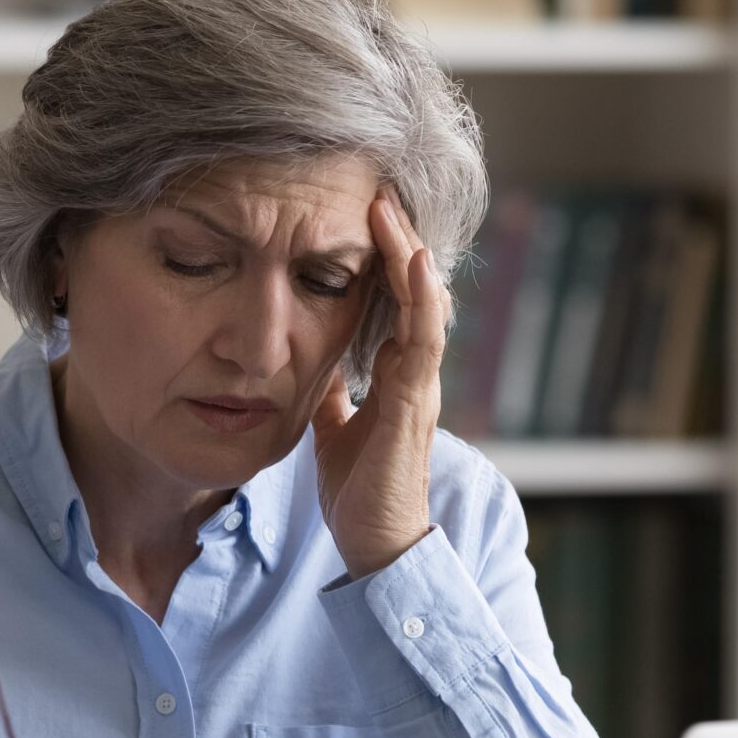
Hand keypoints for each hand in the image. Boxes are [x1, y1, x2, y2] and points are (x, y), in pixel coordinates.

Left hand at [312, 190, 444, 580]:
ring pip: (424, 307)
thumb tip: (313, 364)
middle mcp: (415, 374)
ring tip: (391, 211)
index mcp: (395, 376)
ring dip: (408, 256)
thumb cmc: (361, 493)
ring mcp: (420, 387)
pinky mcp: (415, 406)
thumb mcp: (332, 429)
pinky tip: (414, 263)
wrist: (376, 545)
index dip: (381, 260)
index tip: (362, 216)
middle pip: (412, 293)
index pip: (393, 303)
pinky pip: (424, 343)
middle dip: (396, 242)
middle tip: (376, 192)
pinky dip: (421, 301)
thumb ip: (330, 395)